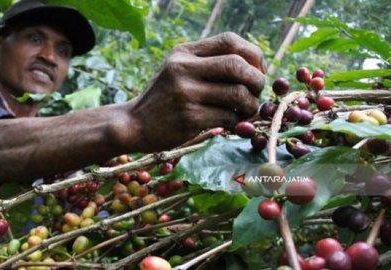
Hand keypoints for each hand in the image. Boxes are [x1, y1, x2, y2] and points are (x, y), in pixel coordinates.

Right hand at [126, 32, 264, 151]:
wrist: (133, 124)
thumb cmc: (164, 98)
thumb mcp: (179, 69)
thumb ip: (209, 62)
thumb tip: (256, 66)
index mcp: (184, 52)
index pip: (230, 41)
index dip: (253, 56)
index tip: (255, 72)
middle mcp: (183, 68)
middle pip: (238, 65)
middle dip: (257, 81)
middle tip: (255, 94)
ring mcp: (185, 93)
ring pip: (238, 93)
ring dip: (250, 105)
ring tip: (244, 111)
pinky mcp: (188, 117)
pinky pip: (228, 117)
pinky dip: (236, 122)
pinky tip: (229, 123)